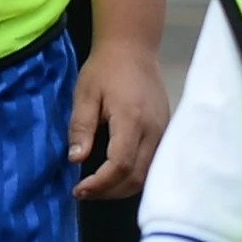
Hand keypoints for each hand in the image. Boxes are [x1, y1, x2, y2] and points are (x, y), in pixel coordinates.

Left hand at [68, 30, 170, 200]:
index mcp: (132, 119)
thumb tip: (76, 159)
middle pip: (137, 177)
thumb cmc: (106, 69)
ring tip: (98, 186)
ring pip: (148, 175)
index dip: (100, 184)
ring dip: (122, 187)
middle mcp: (154, 129)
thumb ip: (81, 127)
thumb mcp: (85, 94)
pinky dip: (134, 176)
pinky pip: (153, 164)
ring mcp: (163, 131)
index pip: (120, 165)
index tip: (78, 189)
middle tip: (85, 192)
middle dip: (109, 191)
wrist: (133, 49)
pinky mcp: (166, 131)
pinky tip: (116, 174)